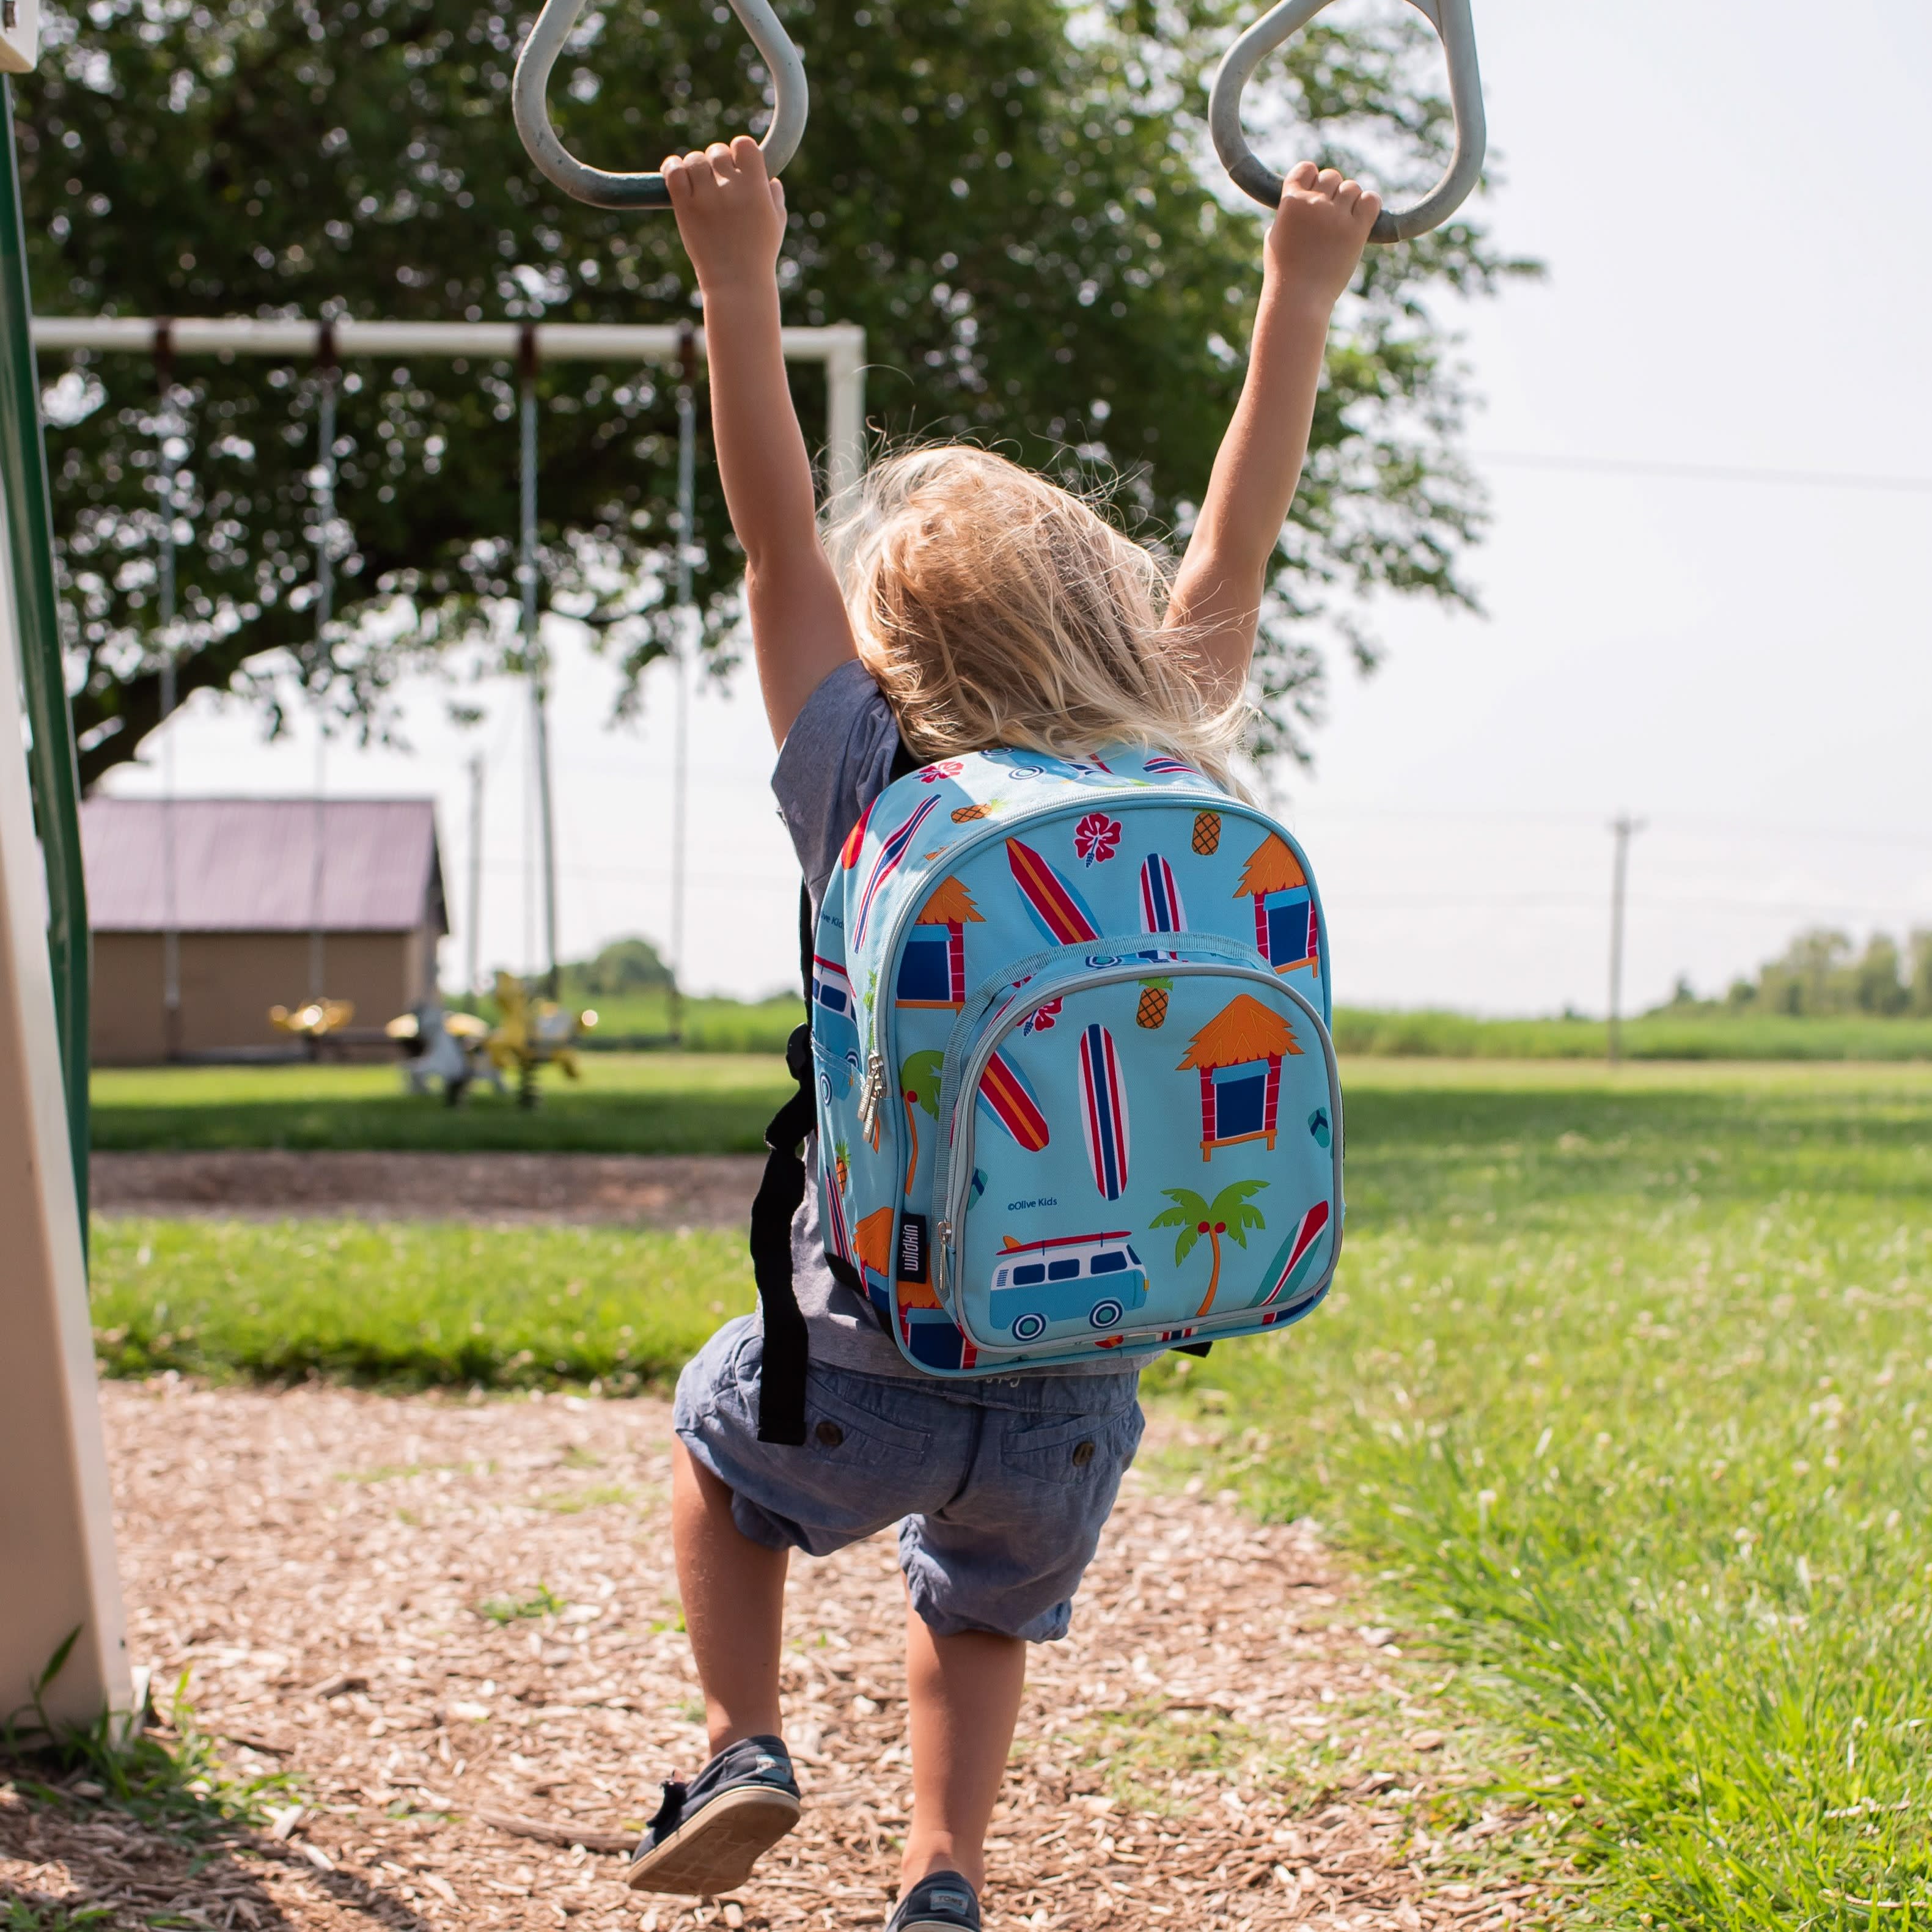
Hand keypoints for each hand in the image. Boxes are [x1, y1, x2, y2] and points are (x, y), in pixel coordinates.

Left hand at [662, 135, 786, 293]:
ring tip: (698, 184)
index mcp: (756, 187)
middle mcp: (731, 187)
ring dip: (695, 167)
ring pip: (694, 160)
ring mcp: (707, 197)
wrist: (737, 284)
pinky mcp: (685, 207)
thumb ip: (774, 198)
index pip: (744, 145)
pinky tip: (675, 172)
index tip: (737, 165)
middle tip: (715, 180)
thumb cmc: (759, 256)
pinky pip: (673, 172)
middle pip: (717, 151)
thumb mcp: (776, 225)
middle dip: (716, 161)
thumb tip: (771, 180)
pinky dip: (672, 167)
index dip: (739, 151)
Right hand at [1264, 161, 1380, 309]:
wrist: (1299, 300)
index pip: (1306, 168)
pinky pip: (1371, 200)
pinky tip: (1363, 219)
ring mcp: (1336, 216)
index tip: (1314, 193)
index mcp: (1290, 202)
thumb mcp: (1275, 238)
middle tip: (1331, 215)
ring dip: (1350, 201)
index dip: (1312, 177)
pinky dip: (1369, 205)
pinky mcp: (1356, 230)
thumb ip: (1287, 215)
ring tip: (1344, 222)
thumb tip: (1300, 200)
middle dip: (1332, 192)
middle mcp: (1313, 203)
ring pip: (1352, 187)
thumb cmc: (1283, 274)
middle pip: (1332, 176)